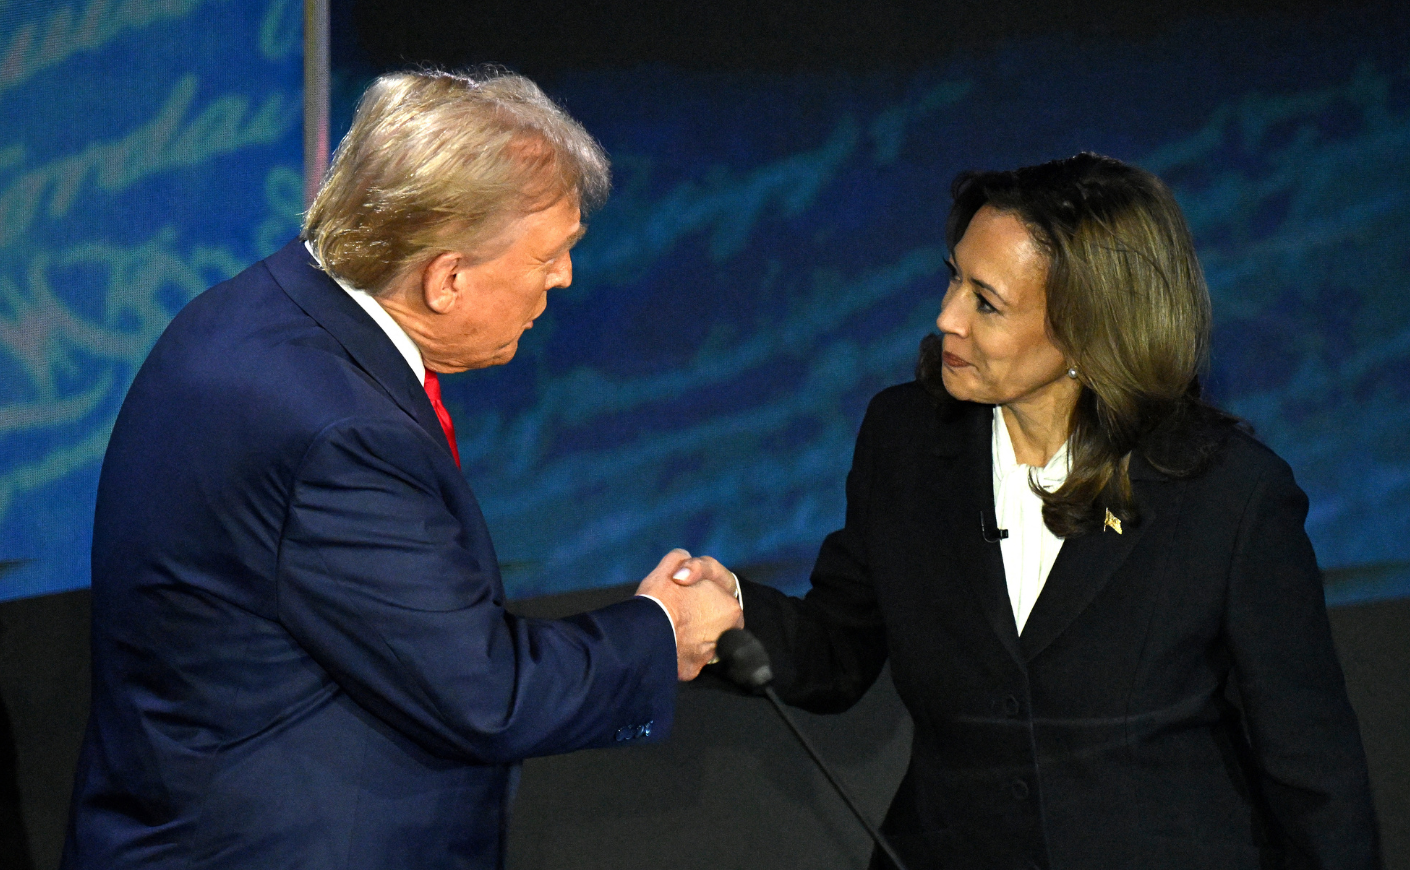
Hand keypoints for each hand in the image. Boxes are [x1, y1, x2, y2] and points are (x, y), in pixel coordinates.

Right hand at [636, 550, 743, 679]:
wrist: (644, 634)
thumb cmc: (661, 599)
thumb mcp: (671, 566)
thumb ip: (684, 561)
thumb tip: (684, 562)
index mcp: (730, 607)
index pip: (718, 601)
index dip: (700, 596)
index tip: (683, 597)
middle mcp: (727, 634)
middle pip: (711, 623)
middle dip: (697, 618)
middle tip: (676, 612)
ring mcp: (710, 655)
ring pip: (699, 643)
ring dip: (687, 637)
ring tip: (668, 628)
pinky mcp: (693, 670)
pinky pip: (685, 660)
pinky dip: (677, 654)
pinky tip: (664, 644)